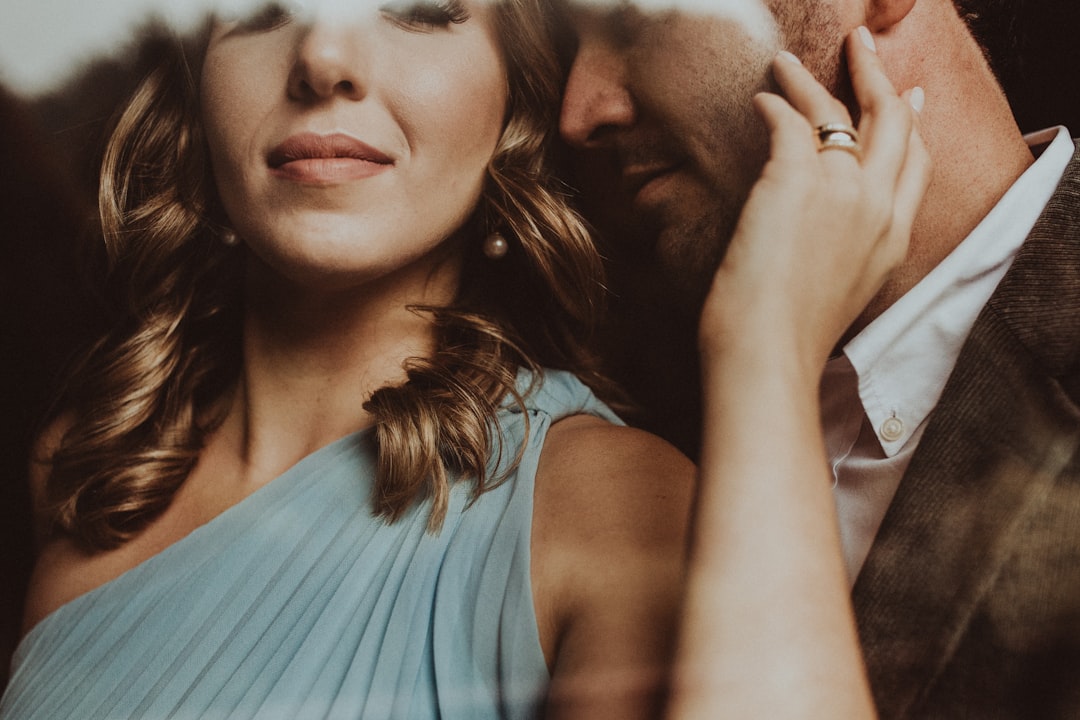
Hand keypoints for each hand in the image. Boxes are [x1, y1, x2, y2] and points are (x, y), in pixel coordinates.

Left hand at [700, 27, 930, 378]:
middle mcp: (878, 207)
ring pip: (838, 112)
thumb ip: (848, 247)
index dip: (912, 125)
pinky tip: (760, 101)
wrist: (769, 355)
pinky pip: (788, 122)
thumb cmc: (790, 337)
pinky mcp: (794, 181)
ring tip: (785, 63)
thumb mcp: (843, 289)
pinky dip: (774, 105)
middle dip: (878, 76)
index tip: (908, 96)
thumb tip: (821, 223)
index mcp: (894, 237)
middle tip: (860, 47)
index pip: (916, 164)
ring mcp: (840, 190)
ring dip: (811, 80)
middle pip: (893, 122)